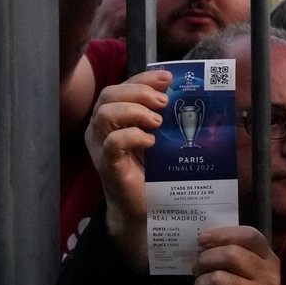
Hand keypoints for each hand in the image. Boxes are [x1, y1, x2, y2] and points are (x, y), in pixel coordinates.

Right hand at [85, 70, 171, 267]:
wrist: (145, 206)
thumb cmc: (153, 169)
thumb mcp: (161, 136)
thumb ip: (164, 116)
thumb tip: (185, 94)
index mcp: (114, 116)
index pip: (122, 86)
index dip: (144, 78)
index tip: (168, 79)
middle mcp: (101, 128)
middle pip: (110, 94)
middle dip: (139, 92)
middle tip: (164, 103)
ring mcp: (100, 146)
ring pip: (105, 113)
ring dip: (135, 112)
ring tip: (158, 123)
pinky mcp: (107, 165)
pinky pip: (112, 143)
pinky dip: (133, 136)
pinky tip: (151, 142)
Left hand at [193, 226, 283, 284]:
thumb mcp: (250, 276)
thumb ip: (234, 257)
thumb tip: (203, 243)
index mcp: (269, 262)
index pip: (250, 236)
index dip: (223, 234)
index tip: (202, 240)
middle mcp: (268, 277)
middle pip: (230, 255)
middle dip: (205, 260)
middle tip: (196, 269)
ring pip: (216, 279)